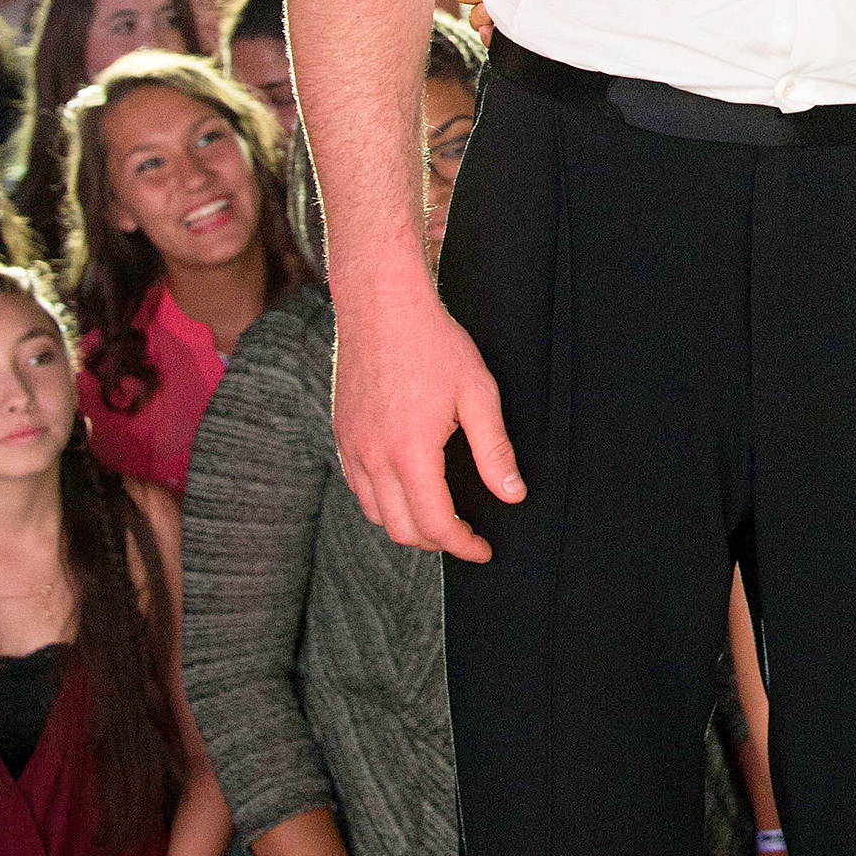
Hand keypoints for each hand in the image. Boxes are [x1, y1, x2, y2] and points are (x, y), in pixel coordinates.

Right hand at [333, 281, 522, 562]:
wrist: (382, 306)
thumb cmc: (435, 344)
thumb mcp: (478, 394)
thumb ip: (495, 450)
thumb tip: (513, 494)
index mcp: (410, 453)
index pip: (436, 523)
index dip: (462, 545)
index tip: (483, 549)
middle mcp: (374, 458)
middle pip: (402, 529)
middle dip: (437, 542)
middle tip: (466, 536)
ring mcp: (352, 447)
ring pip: (376, 514)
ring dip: (408, 526)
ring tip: (440, 518)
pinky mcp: (343, 434)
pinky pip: (359, 488)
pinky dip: (383, 503)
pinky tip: (407, 490)